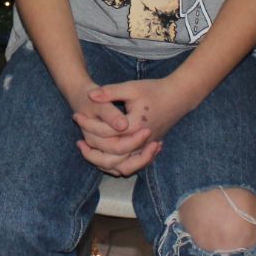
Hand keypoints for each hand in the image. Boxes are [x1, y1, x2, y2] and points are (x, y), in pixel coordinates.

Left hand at [79, 76, 200, 176]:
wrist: (178, 97)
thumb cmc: (154, 90)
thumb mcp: (131, 87)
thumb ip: (110, 92)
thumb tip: (90, 95)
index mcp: (135, 126)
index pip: (106, 133)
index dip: (88, 124)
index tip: (77, 115)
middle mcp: (141, 142)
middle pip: (112, 157)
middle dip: (92, 152)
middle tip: (78, 142)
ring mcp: (146, 148)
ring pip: (121, 168)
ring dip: (102, 162)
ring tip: (87, 151)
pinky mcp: (148, 150)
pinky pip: (129, 166)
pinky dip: (115, 165)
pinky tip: (103, 154)